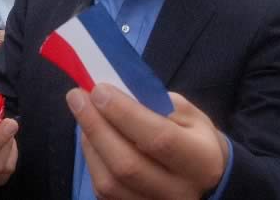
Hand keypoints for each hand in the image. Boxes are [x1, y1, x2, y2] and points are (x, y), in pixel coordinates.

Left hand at [66, 84, 228, 199]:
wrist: (201, 177)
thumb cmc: (190, 135)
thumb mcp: (186, 113)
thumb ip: (154, 103)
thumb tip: (111, 92)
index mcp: (202, 161)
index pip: (159, 138)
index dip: (124, 113)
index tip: (99, 89)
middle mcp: (181, 193)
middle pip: (128, 165)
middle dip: (96, 126)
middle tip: (77, 96)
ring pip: (110, 182)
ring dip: (90, 141)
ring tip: (82, 111)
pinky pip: (104, 191)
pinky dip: (91, 159)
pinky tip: (89, 136)